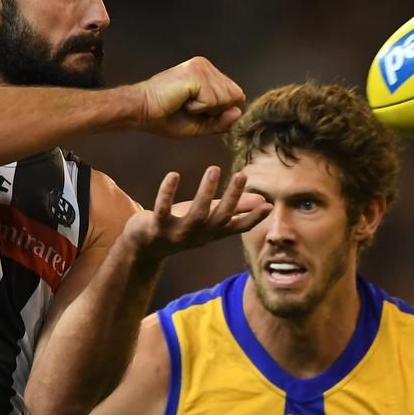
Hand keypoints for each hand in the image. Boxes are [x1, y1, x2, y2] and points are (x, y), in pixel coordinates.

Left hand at [123, 166, 269, 260]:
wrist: (143, 245)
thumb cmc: (180, 225)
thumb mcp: (208, 216)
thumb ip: (233, 209)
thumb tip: (263, 201)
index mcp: (212, 233)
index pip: (237, 228)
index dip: (253, 219)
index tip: (269, 206)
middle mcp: (198, 236)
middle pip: (219, 219)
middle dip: (232, 198)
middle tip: (243, 175)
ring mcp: (177, 234)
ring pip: (196, 215)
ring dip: (205, 192)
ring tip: (214, 169)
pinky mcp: (156, 227)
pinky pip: (162, 210)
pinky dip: (167, 193)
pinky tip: (173, 175)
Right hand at [136, 57, 245, 137]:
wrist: (141, 112)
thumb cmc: (166, 117)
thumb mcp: (201, 125)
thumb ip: (221, 121)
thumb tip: (238, 113)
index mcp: (208, 73)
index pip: (236, 95)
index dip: (221, 111)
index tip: (196, 110)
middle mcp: (206, 66)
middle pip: (235, 96)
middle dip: (216, 110)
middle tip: (189, 107)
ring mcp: (201, 67)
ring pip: (226, 99)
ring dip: (205, 109)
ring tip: (184, 103)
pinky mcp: (196, 74)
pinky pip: (213, 101)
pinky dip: (198, 108)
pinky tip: (182, 101)